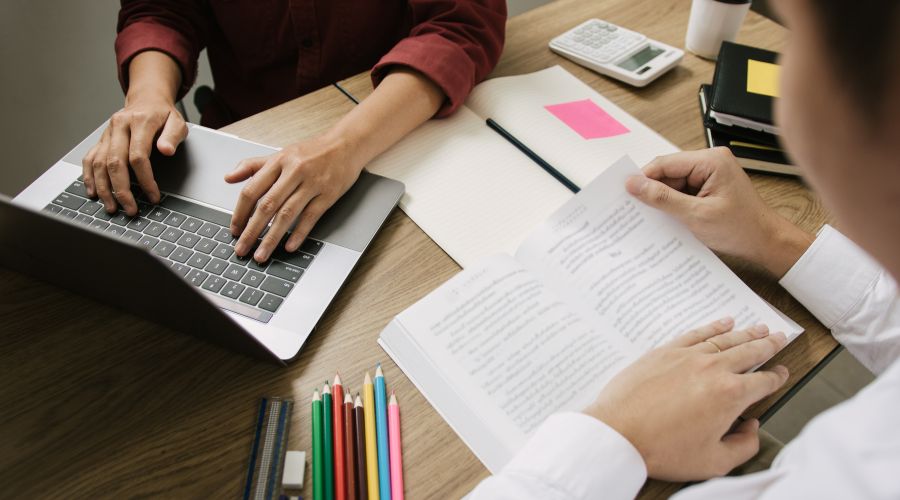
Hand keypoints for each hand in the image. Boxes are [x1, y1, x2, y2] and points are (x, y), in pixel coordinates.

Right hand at [82, 95, 186, 215]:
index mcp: (139, 121)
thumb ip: (173, 136)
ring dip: (104, 188)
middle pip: (115, 163)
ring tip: (112, 207)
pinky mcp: (101, 139)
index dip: (145, 179)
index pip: (138, 156)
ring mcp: (107, 133)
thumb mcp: (177, 121)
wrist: (147, 99)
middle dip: (122, 189)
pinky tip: (93, 192)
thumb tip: (167, 150)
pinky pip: (89, 158)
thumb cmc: (163, 114)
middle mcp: (119, 126)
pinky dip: (89, 177)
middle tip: (130, 209)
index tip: (153, 196)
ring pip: (99, 163)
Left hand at [226, 134, 362, 261]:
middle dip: (252, 231)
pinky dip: (299, 233)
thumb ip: (253, 166)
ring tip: (262, 254)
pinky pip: (311, 217)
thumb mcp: (281, 154)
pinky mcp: (329, 194)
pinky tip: (289, 246)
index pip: (252, 189)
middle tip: (242, 249)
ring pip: (287, 214)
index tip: (234, 229)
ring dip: (272, 238)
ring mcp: (312, 183)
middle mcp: (294, 171)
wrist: (346, 145)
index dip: (240, 212)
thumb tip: (229, 177)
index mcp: (278, 161)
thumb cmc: (312, 152)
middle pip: (267, 205)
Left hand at [585, 318, 788, 480]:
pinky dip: (713, 327)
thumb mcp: (714, 462)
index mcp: (730, 396)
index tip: (782, 373)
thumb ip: (744, 446)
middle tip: (780, 337)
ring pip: (725, 339)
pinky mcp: (664, 352)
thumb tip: (752, 428)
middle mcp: (713, 370)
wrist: (619, 433)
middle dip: (767, 345)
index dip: (776, 377)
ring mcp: (687, 357)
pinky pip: (696, 333)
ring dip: (746, 333)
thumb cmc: (663, 449)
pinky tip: (725, 322)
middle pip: (748, 352)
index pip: (763, 382)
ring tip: (760, 328)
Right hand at [625, 148, 813, 276]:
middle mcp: (710, 162)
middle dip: (654, 191)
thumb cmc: (741, 228)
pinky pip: (683, 191)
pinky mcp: (709, 186)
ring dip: (664, 200)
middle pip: (668, 172)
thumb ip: (663, 198)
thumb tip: (634, 184)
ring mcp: (710, 174)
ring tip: (655, 218)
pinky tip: (669, 218)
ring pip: (673, 183)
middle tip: (637, 210)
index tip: (625, 193)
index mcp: (711, 161)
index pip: (665, 163)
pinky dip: (674, 204)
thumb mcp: (696, 215)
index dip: (644, 178)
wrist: (767, 242)